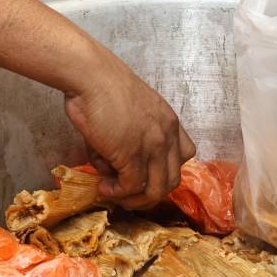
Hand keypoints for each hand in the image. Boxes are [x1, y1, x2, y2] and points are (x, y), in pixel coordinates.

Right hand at [63, 59, 194, 209]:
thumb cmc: (101, 86)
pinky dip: (116, 192)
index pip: (185, 155)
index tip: (145, 174)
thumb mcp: (131, 109)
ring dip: (135, 200)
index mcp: (169, 120)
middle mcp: (167, 135)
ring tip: (115, 193)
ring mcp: (152, 146)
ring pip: (155, 190)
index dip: (165, 170)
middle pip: (172, 179)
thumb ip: (132, 135)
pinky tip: (103, 186)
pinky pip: (131, 187)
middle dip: (150, 193)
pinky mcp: (132, 155)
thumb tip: (114, 164)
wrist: (91, 76)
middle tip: (127, 193)